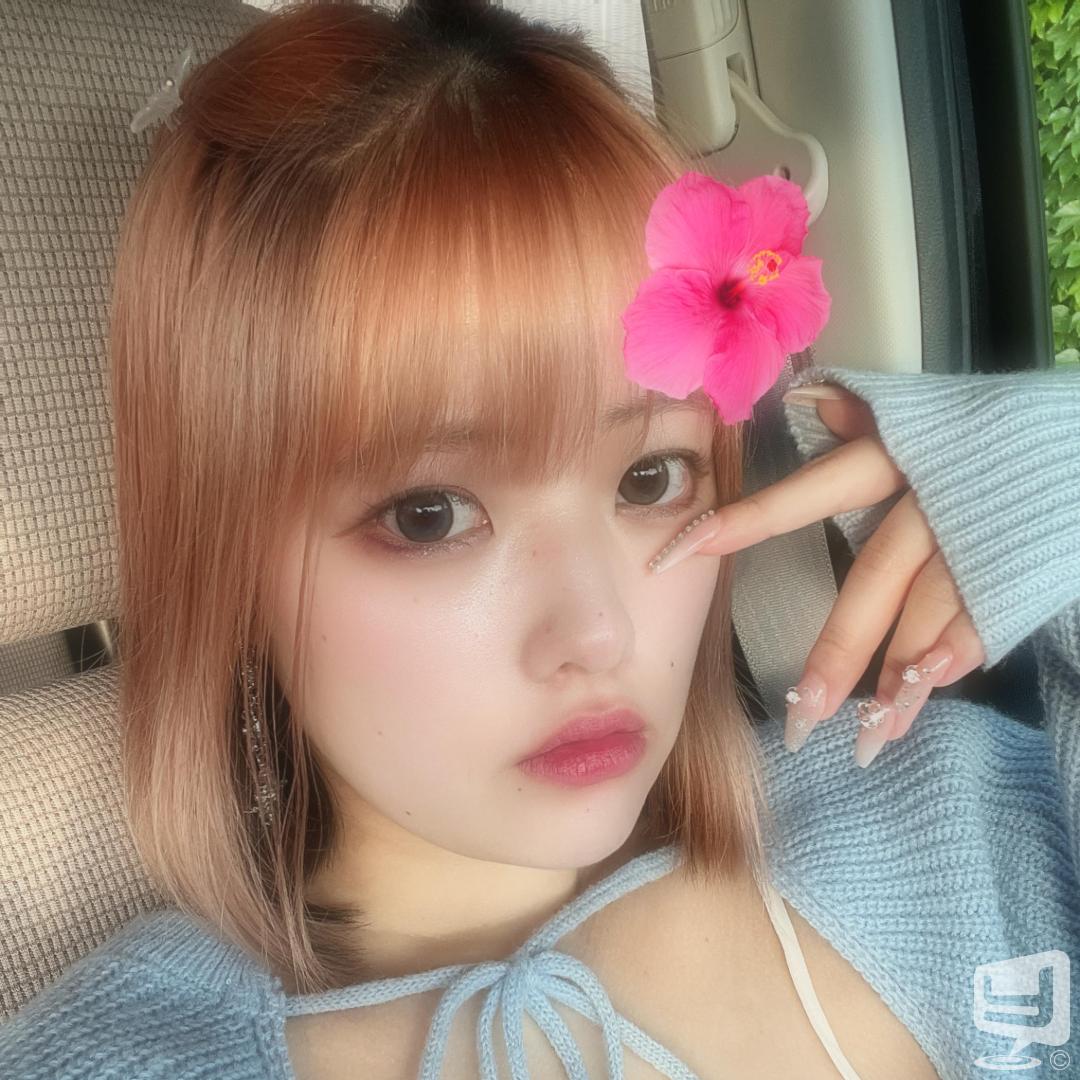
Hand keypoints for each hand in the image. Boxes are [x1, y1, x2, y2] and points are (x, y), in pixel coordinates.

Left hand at [651, 382, 986, 766]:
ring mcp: (974, 535)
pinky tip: (922, 698)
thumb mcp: (918, 416)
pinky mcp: (1015, 567)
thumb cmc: (983, 433)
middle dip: (838, 653)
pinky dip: (953, 661)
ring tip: (864, 738)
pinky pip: (982, 621)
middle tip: (802, 716)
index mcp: (890, 452)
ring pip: (929, 615)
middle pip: (872, 580)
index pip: (803, 493)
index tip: (677, 553)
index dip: (742, 521)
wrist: (1073, 443)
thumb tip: (801, 398)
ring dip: (896, 679)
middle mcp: (927, 494)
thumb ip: (860, 416)